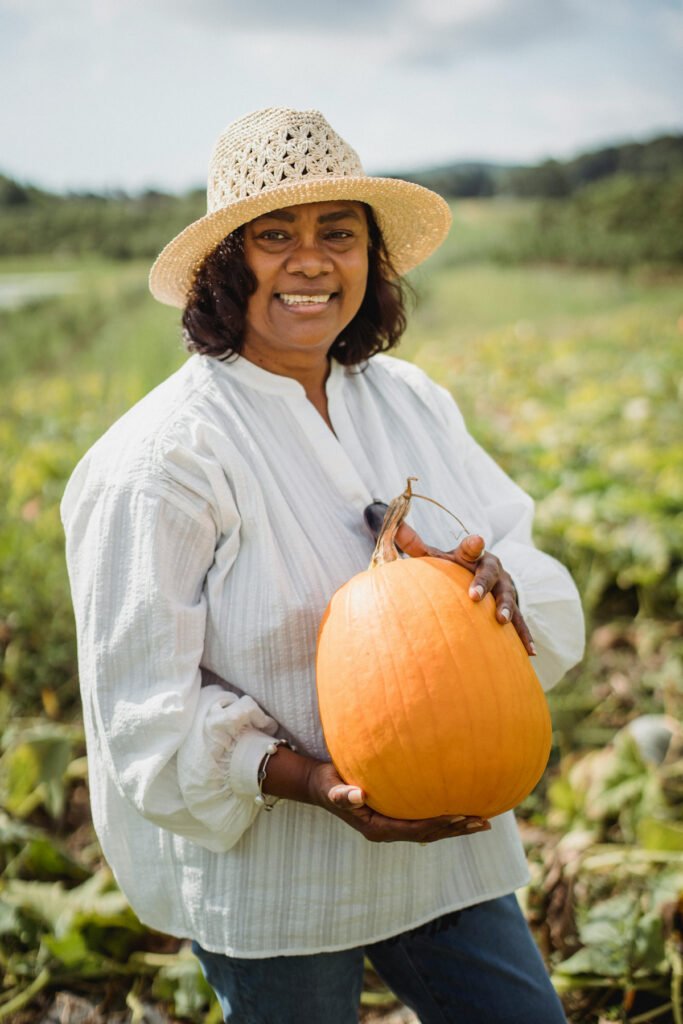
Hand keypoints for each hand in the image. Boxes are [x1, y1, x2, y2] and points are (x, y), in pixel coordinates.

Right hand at [306, 761, 489, 843]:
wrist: (320, 786)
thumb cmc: (326, 783)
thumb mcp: (331, 788)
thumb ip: (343, 794)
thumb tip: (357, 796)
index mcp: (377, 829)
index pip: (415, 829)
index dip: (439, 823)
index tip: (461, 815)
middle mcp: (388, 831)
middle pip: (429, 834)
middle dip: (456, 829)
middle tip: (484, 822)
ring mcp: (392, 826)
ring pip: (430, 830)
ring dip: (456, 826)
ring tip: (483, 820)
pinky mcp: (394, 817)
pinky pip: (424, 819)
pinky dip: (444, 816)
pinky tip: (461, 808)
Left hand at [394, 521, 535, 655]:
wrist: (486, 578)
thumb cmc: (456, 568)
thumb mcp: (440, 557)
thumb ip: (417, 546)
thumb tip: (396, 527)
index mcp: (475, 556)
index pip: (472, 549)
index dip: (473, 546)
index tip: (476, 541)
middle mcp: (494, 570)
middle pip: (491, 574)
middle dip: (484, 584)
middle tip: (475, 596)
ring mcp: (506, 590)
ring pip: (508, 598)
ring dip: (506, 609)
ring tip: (501, 622)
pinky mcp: (515, 610)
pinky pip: (521, 624)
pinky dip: (525, 636)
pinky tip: (530, 652)